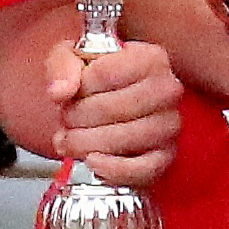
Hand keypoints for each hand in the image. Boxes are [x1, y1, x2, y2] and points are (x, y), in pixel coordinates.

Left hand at [52, 37, 182, 191]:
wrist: (112, 99)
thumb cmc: (97, 77)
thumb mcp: (74, 58)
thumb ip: (62, 66)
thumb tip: (59, 91)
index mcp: (150, 58)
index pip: (105, 74)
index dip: (78, 89)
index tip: (69, 94)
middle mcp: (167, 90)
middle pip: (112, 109)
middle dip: (78, 118)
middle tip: (65, 120)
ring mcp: (169, 125)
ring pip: (123, 139)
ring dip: (87, 144)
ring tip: (71, 140)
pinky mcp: (165, 156)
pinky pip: (141, 170)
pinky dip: (112, 170)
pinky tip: (92, 161)